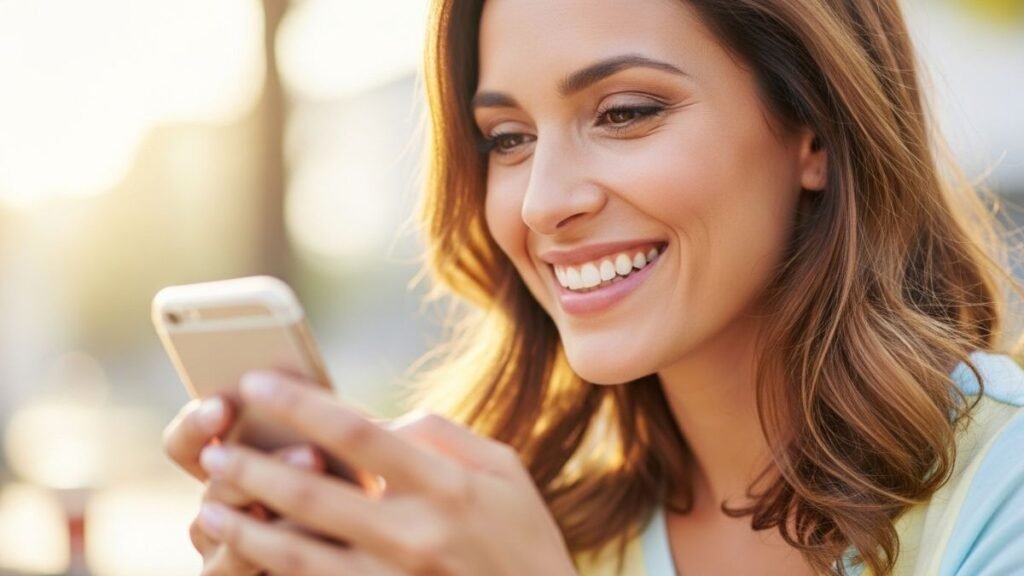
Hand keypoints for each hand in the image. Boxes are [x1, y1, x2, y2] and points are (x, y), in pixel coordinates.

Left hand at [195, 371, 578, 575]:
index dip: (299, 403)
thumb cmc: (523, 538)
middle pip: (311, 493)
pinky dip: (271, 571)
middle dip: (250, 467)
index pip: (356, 432)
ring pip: (297, 554)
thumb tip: (376, 423)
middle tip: (211, 451)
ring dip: (244, 527)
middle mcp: (416, 535)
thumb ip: (440, 435)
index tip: (256, 383)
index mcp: (446, 485)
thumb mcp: (504, 470)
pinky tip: (244, 555)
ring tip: (208, 506)